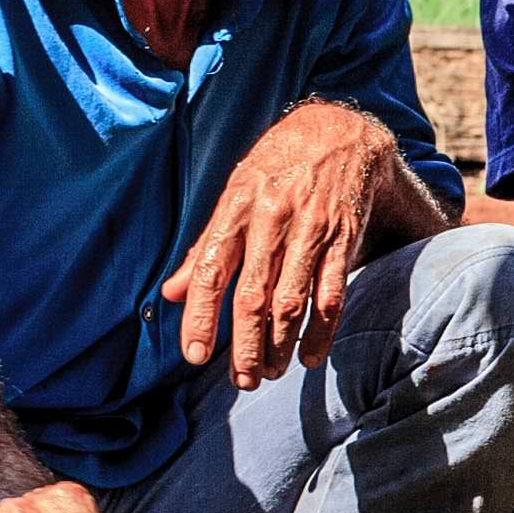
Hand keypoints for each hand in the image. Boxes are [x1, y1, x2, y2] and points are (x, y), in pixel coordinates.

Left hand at [164, 100, 444, 387]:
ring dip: (278, 345)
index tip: (194, 355)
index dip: (200, 316)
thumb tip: (170, 294)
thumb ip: (205, 246)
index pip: (210, 269)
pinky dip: (322, 330)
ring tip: (268, 373)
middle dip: (243, 345)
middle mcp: (272, 219)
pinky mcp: (343, 238)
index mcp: (237, 208)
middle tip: (240, 381)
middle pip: (252, 296)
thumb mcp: (234, 194)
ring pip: (291, 301)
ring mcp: (310, 229)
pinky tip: (310, 356)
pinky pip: (332, 293)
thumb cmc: (277, 166)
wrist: (339, 131)